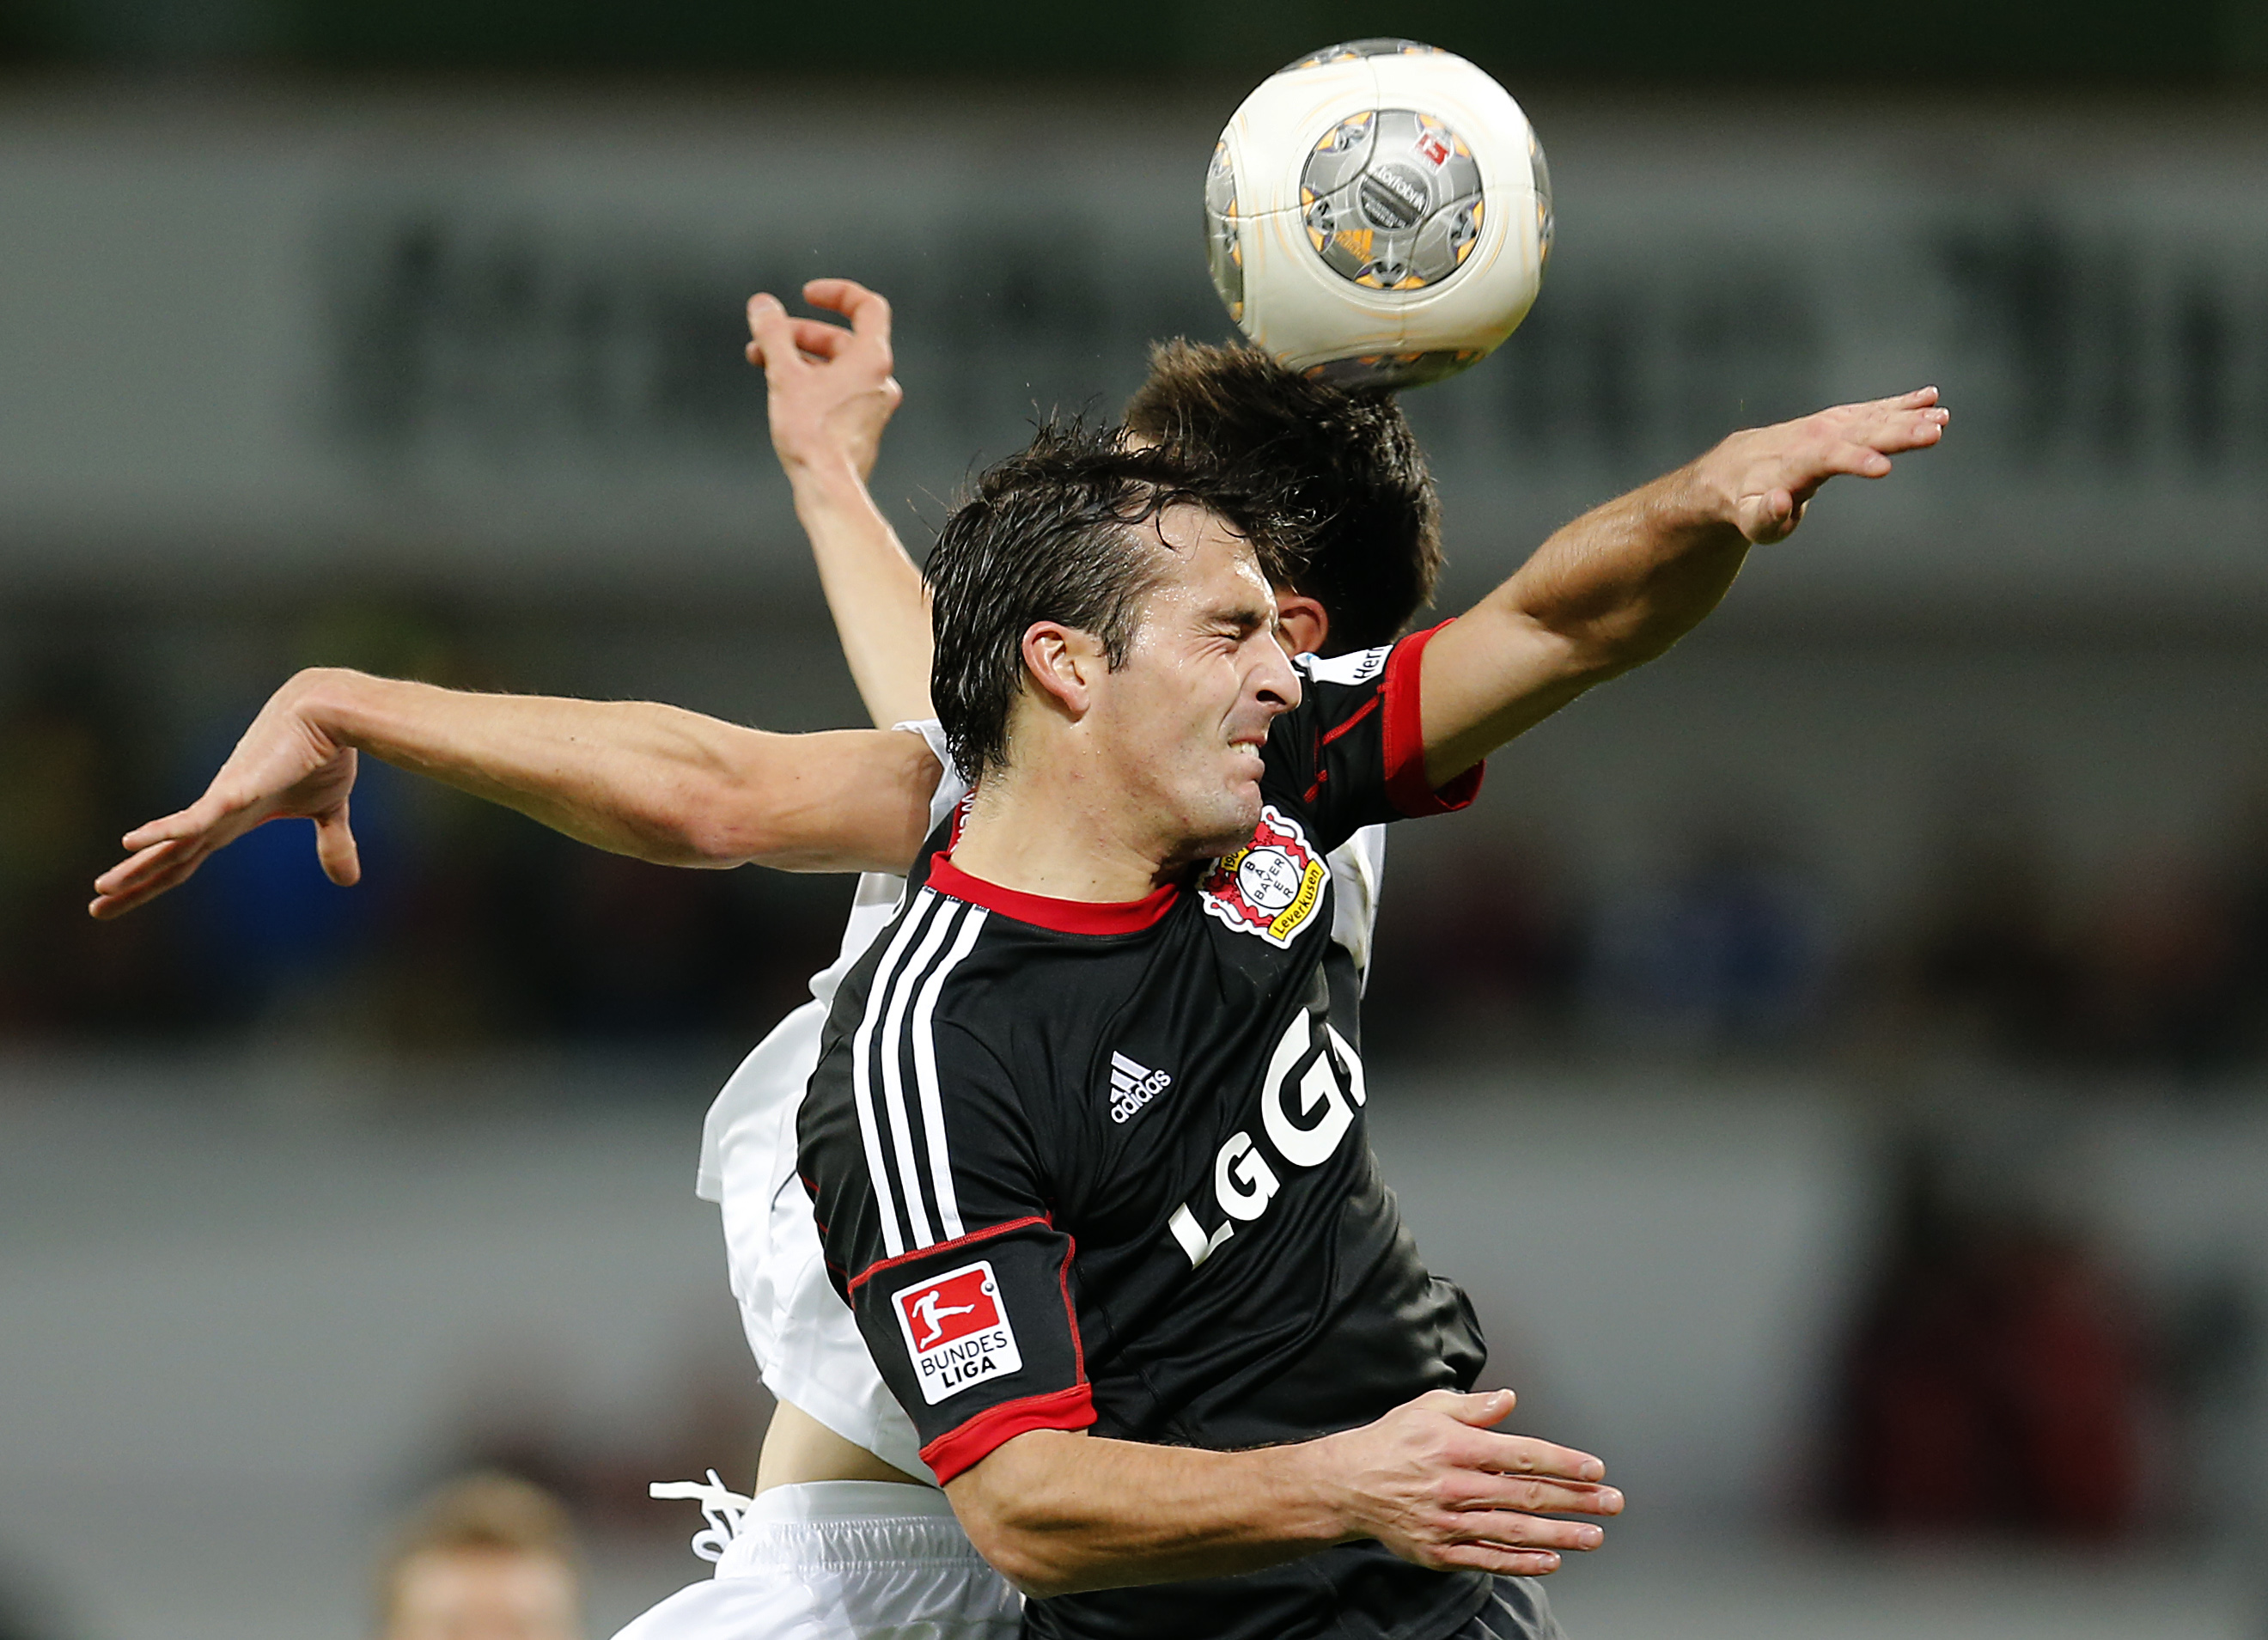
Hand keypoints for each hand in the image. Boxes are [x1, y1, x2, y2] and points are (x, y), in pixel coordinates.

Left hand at [89, 670, 360, 919]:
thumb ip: (333, 844)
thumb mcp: (330, 810)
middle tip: (97, 905)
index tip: (121, 898)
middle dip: (132, 882)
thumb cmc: (325, 753)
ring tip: (102, 888)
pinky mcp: (234, 791)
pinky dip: (163, 831)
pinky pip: (194, 818)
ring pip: (171, 842)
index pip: (184, 858)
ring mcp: (222, 801)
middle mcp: (218, 812)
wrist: (329, 714)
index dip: (153, 881)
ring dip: (137, 866)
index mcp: (233, 820)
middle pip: (167, 856)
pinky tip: (131, 841)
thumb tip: (347, 881)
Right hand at [746, 278, 902, 483]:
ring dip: (801, 358)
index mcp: (871, 359)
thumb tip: (763, 306)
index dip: (838, 293)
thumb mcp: (784, 375)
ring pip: (837, 367)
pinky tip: (782, 391)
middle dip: (800, 333)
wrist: (828, 487)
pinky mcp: (861, 426)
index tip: (807, 295)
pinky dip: (812, 382)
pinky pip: (838, 391)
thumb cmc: (814, 436)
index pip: (867, 306)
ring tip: (763, 362)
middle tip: (767, 338)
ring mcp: (873, 405)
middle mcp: (879, 380)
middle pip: (842, 339)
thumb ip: (773, 334)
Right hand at [1312, 1388, 1621, 1576]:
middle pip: (1528, 1494)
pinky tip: (1552, 1560)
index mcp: (1457, 1447)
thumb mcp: (1428, 1409)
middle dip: (1576, 1500)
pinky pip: (1489, 1559)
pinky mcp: (1441, 1552)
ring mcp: (1449, 1523)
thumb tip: (1509, 1399)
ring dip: (1560, 1534)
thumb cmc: (1391, 1443)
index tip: (1594, 1469)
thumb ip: (1473, 1407)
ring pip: (1515, 1530)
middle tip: (1612, 1503)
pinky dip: (1523, 1561)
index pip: (1522, 1455)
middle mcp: (1456, 1486)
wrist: (1347, 1486)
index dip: (1562, 1463)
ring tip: (1594, 1536)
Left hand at [1707, 386, 1947, 544]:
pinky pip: (1873, 410)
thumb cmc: (1745, 502)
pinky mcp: (1839, 421)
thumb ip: (1764, 515)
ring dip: (1908, 416)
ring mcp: (1828, 425)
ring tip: (1942, 416)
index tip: (1884, 467)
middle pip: (1860, 432)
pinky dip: (1901, 403)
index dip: (1855, 461)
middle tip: (1935, 432)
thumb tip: (1779, 501)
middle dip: (1897, 433)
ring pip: (1872, 418)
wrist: (1735, 468)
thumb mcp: (1749, 519)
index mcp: (1794, 462)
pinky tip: (1931, 398)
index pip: (1828, 457)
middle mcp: (1814, 437)